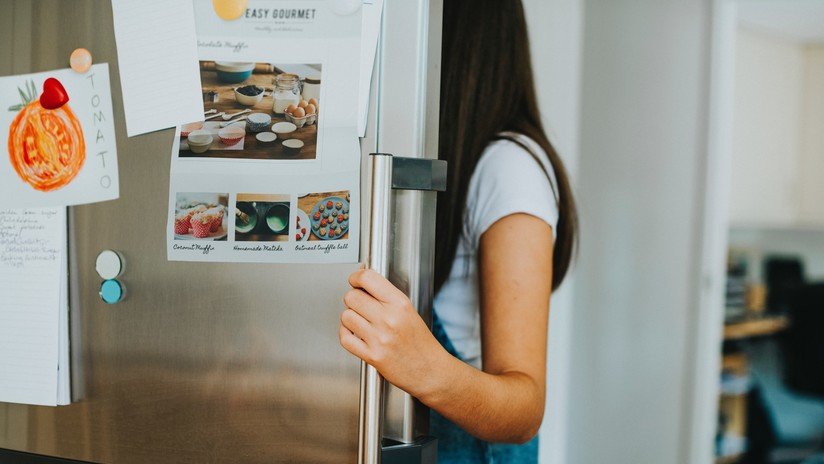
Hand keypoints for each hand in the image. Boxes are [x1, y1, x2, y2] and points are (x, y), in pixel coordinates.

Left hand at [339, 269, 446, 397]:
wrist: (430, 371)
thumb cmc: (421, 342)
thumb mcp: (409, 311)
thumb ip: (387, 297)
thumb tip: (363, 283)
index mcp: (400, 304)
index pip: (368, 279)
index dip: (356, 277)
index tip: (355, 280)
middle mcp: (389, 319)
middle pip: (352, 297)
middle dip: (353, 299)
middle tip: (360, 304)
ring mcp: (379, 338)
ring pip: (346, 316)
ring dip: (350, 318)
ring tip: (360, 321)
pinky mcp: (372, 356)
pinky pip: (345, 338)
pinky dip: (346, 334)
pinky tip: (354, 333)